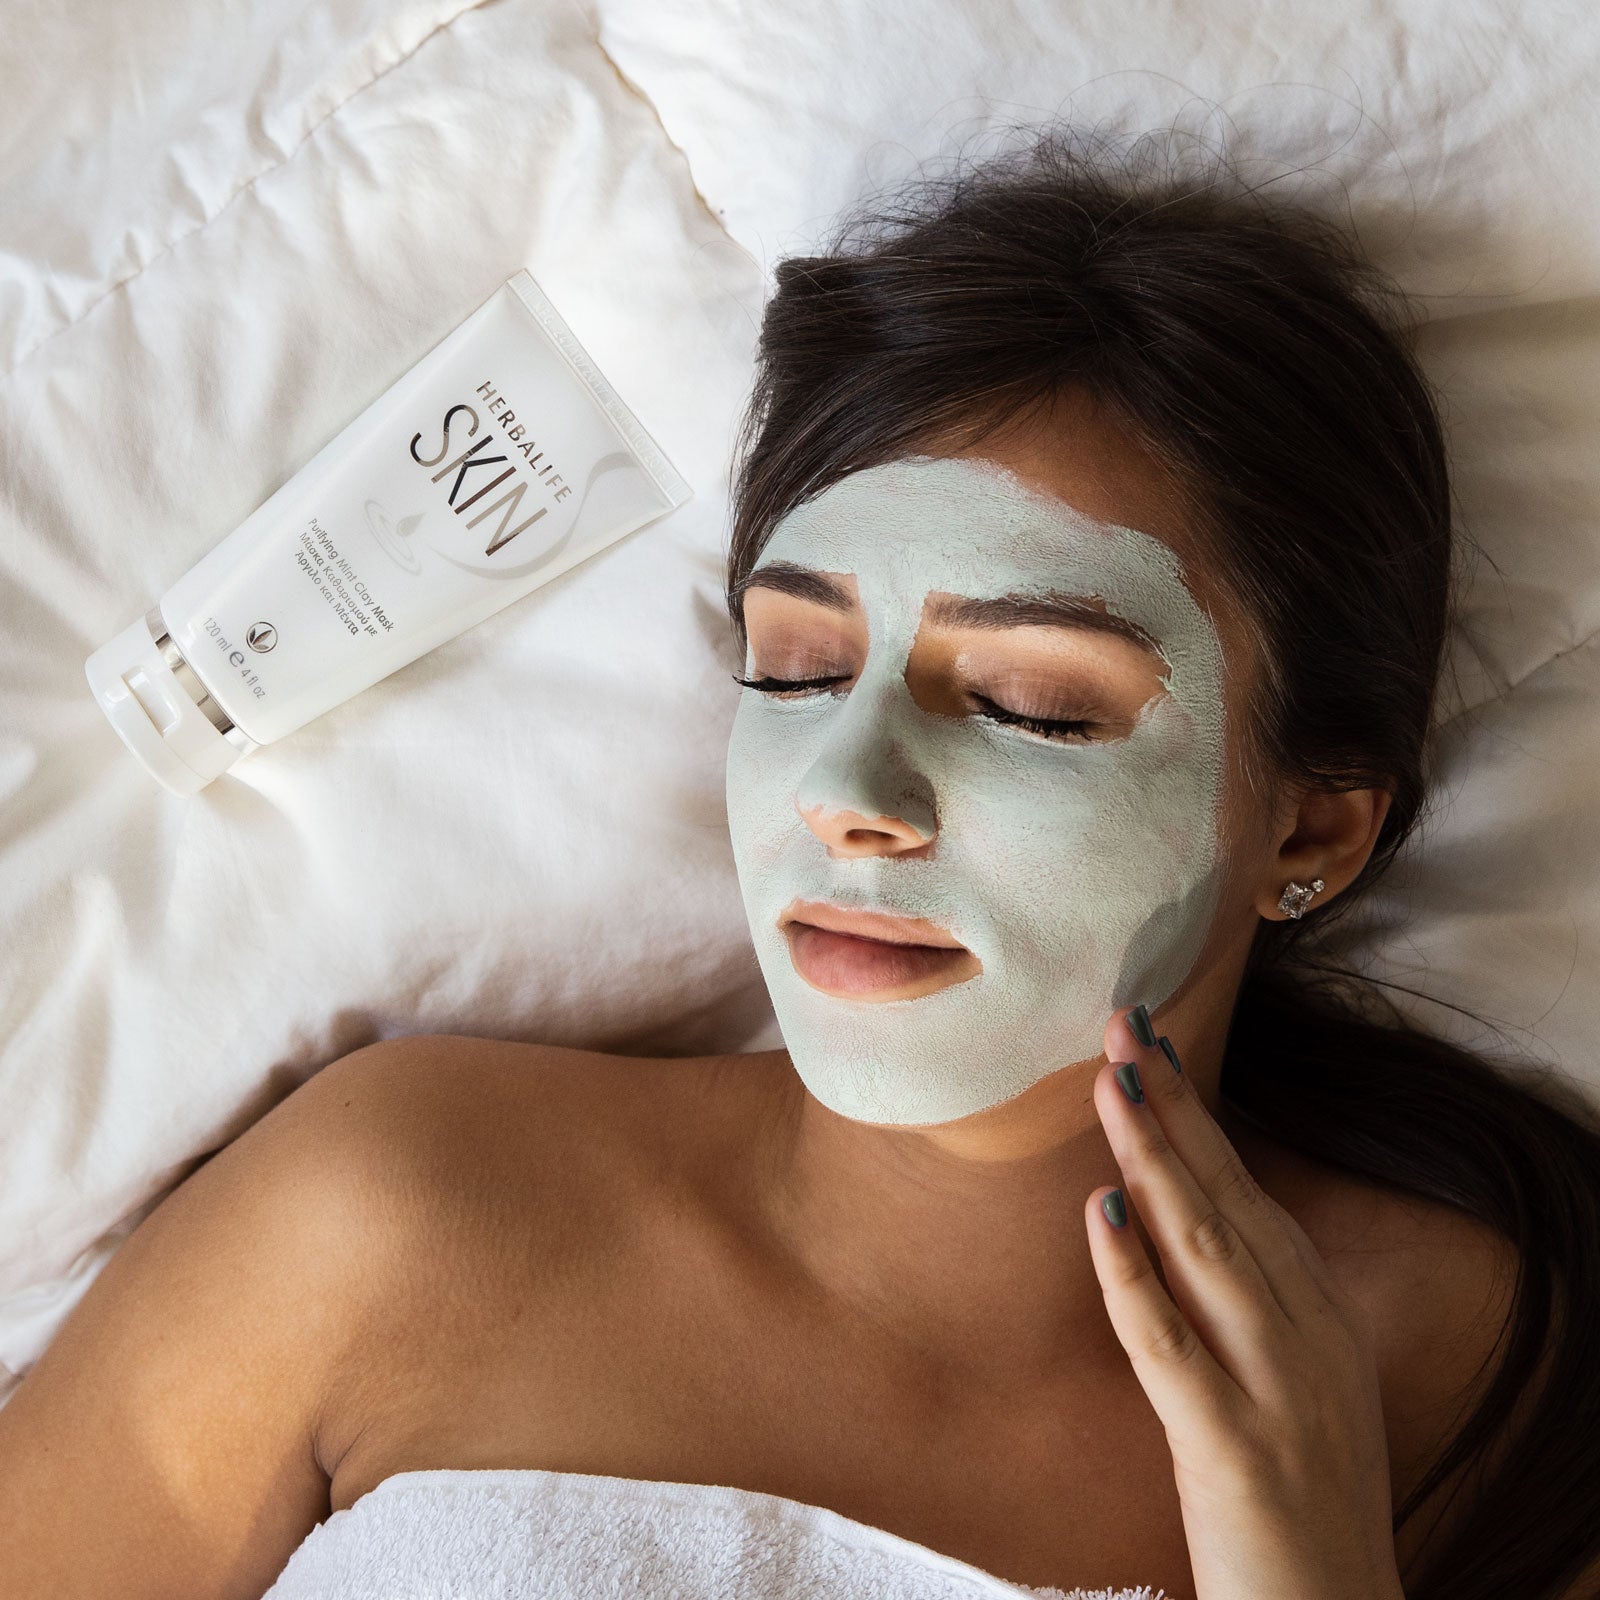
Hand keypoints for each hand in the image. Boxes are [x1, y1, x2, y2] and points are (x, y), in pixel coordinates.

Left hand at [1084, 1005, 1405, 1599]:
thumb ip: (1250, 1302)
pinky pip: (1169, 1346)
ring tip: (1110, 1085)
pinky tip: (1102, 1212)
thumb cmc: (1302, 1499)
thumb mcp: (1292, 1379)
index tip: (1153, 1048)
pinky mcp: (1229, 1446)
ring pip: (1206, 1248)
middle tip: (1123, 1026)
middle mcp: (1304, 1335)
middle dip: (1174, 1107)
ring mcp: (1273, 1387)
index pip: (1249, 1192)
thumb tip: (1176, 1219)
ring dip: (1154, 1158)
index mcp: (1315, 1314)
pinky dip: (1133, 1273)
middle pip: (1229, 1198)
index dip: (1199, 1116)